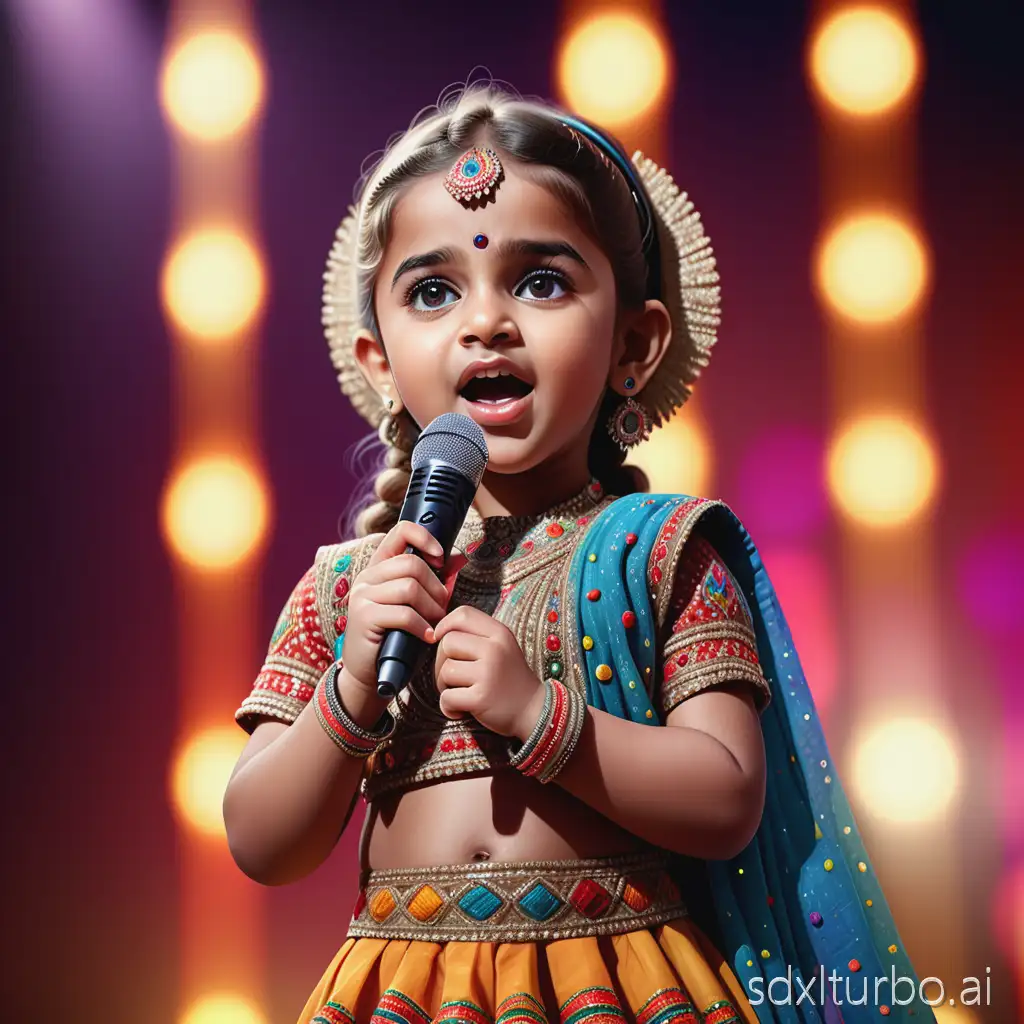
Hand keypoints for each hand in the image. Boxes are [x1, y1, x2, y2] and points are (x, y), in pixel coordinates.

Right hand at [341, 521, 465, 695]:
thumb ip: (436, 580)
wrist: (370, 672)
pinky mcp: (364, 618)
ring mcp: (363, 596)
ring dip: (431, 608)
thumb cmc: (397, 635)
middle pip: (411, 564)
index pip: (400, 531)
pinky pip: (403, 614)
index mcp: (379, 566)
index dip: (424, 537)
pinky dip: (422, 626)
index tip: (440, 558)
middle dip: (435, 587)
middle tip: (443, 607)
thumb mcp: (417, 604)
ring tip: (436, 623)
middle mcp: (367, 577)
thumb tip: (460, 558)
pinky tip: (428, 637)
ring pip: (408, 588)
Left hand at [432, 605, 545, 738]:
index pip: (463, 614)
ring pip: (445, 670)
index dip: (444, 625)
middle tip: (454, 677)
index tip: (440, 639)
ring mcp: (488, 673)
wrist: (533, 710)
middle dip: (442, 661)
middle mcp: (495, 649)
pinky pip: (447, 697)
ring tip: (462, 692)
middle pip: (447, 642)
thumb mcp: (501, 647)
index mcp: (500, 633)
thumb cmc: (509, 678)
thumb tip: (436, 632)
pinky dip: (448, 707)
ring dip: (445, 686)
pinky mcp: (481, 698)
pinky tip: (461, 709)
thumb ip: (476, 635)